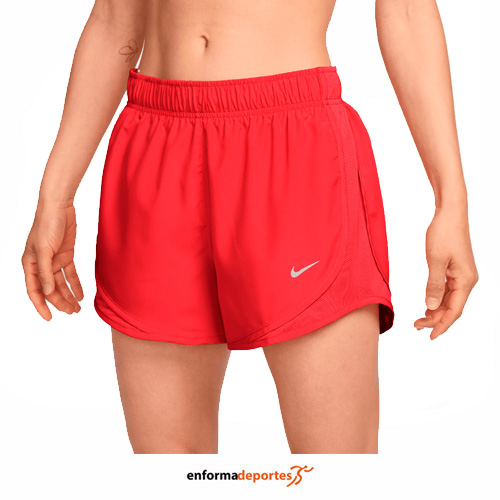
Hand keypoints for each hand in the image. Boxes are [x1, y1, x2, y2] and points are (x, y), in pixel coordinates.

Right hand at [22, 201, 83, 319]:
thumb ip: (45, 272)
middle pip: (50, 289)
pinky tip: (81, 294)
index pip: (35, 290)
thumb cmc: (46, 225)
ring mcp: (54, 260)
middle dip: (60, 302)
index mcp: (30, 264)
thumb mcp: (44, 249)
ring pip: (61, 284)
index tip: (50, 318)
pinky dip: (75, 284)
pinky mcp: (65, 255)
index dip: (41, 305)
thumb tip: (48, 292)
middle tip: (73, 312)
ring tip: (78, 308)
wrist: (59, 207)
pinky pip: (70, 274)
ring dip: (69, 295)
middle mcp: (41, 265)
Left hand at [414, 205, 477, 338]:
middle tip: (416, 326)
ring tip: (419, 320)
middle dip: (435, 320)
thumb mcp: (435, 260)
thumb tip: (432, 307)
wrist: (450, 213)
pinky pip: (448, 290)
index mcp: (466, 280)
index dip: (442, 325)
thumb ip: (434, 285)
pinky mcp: (456, 269)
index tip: (430, 336)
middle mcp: (468, 280)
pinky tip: (428, 305)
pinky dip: (438, 300)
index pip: (454, 310)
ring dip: (436, 311)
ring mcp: (462, 275)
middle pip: (452, 308)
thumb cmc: (443, 233)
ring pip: (450, 300)